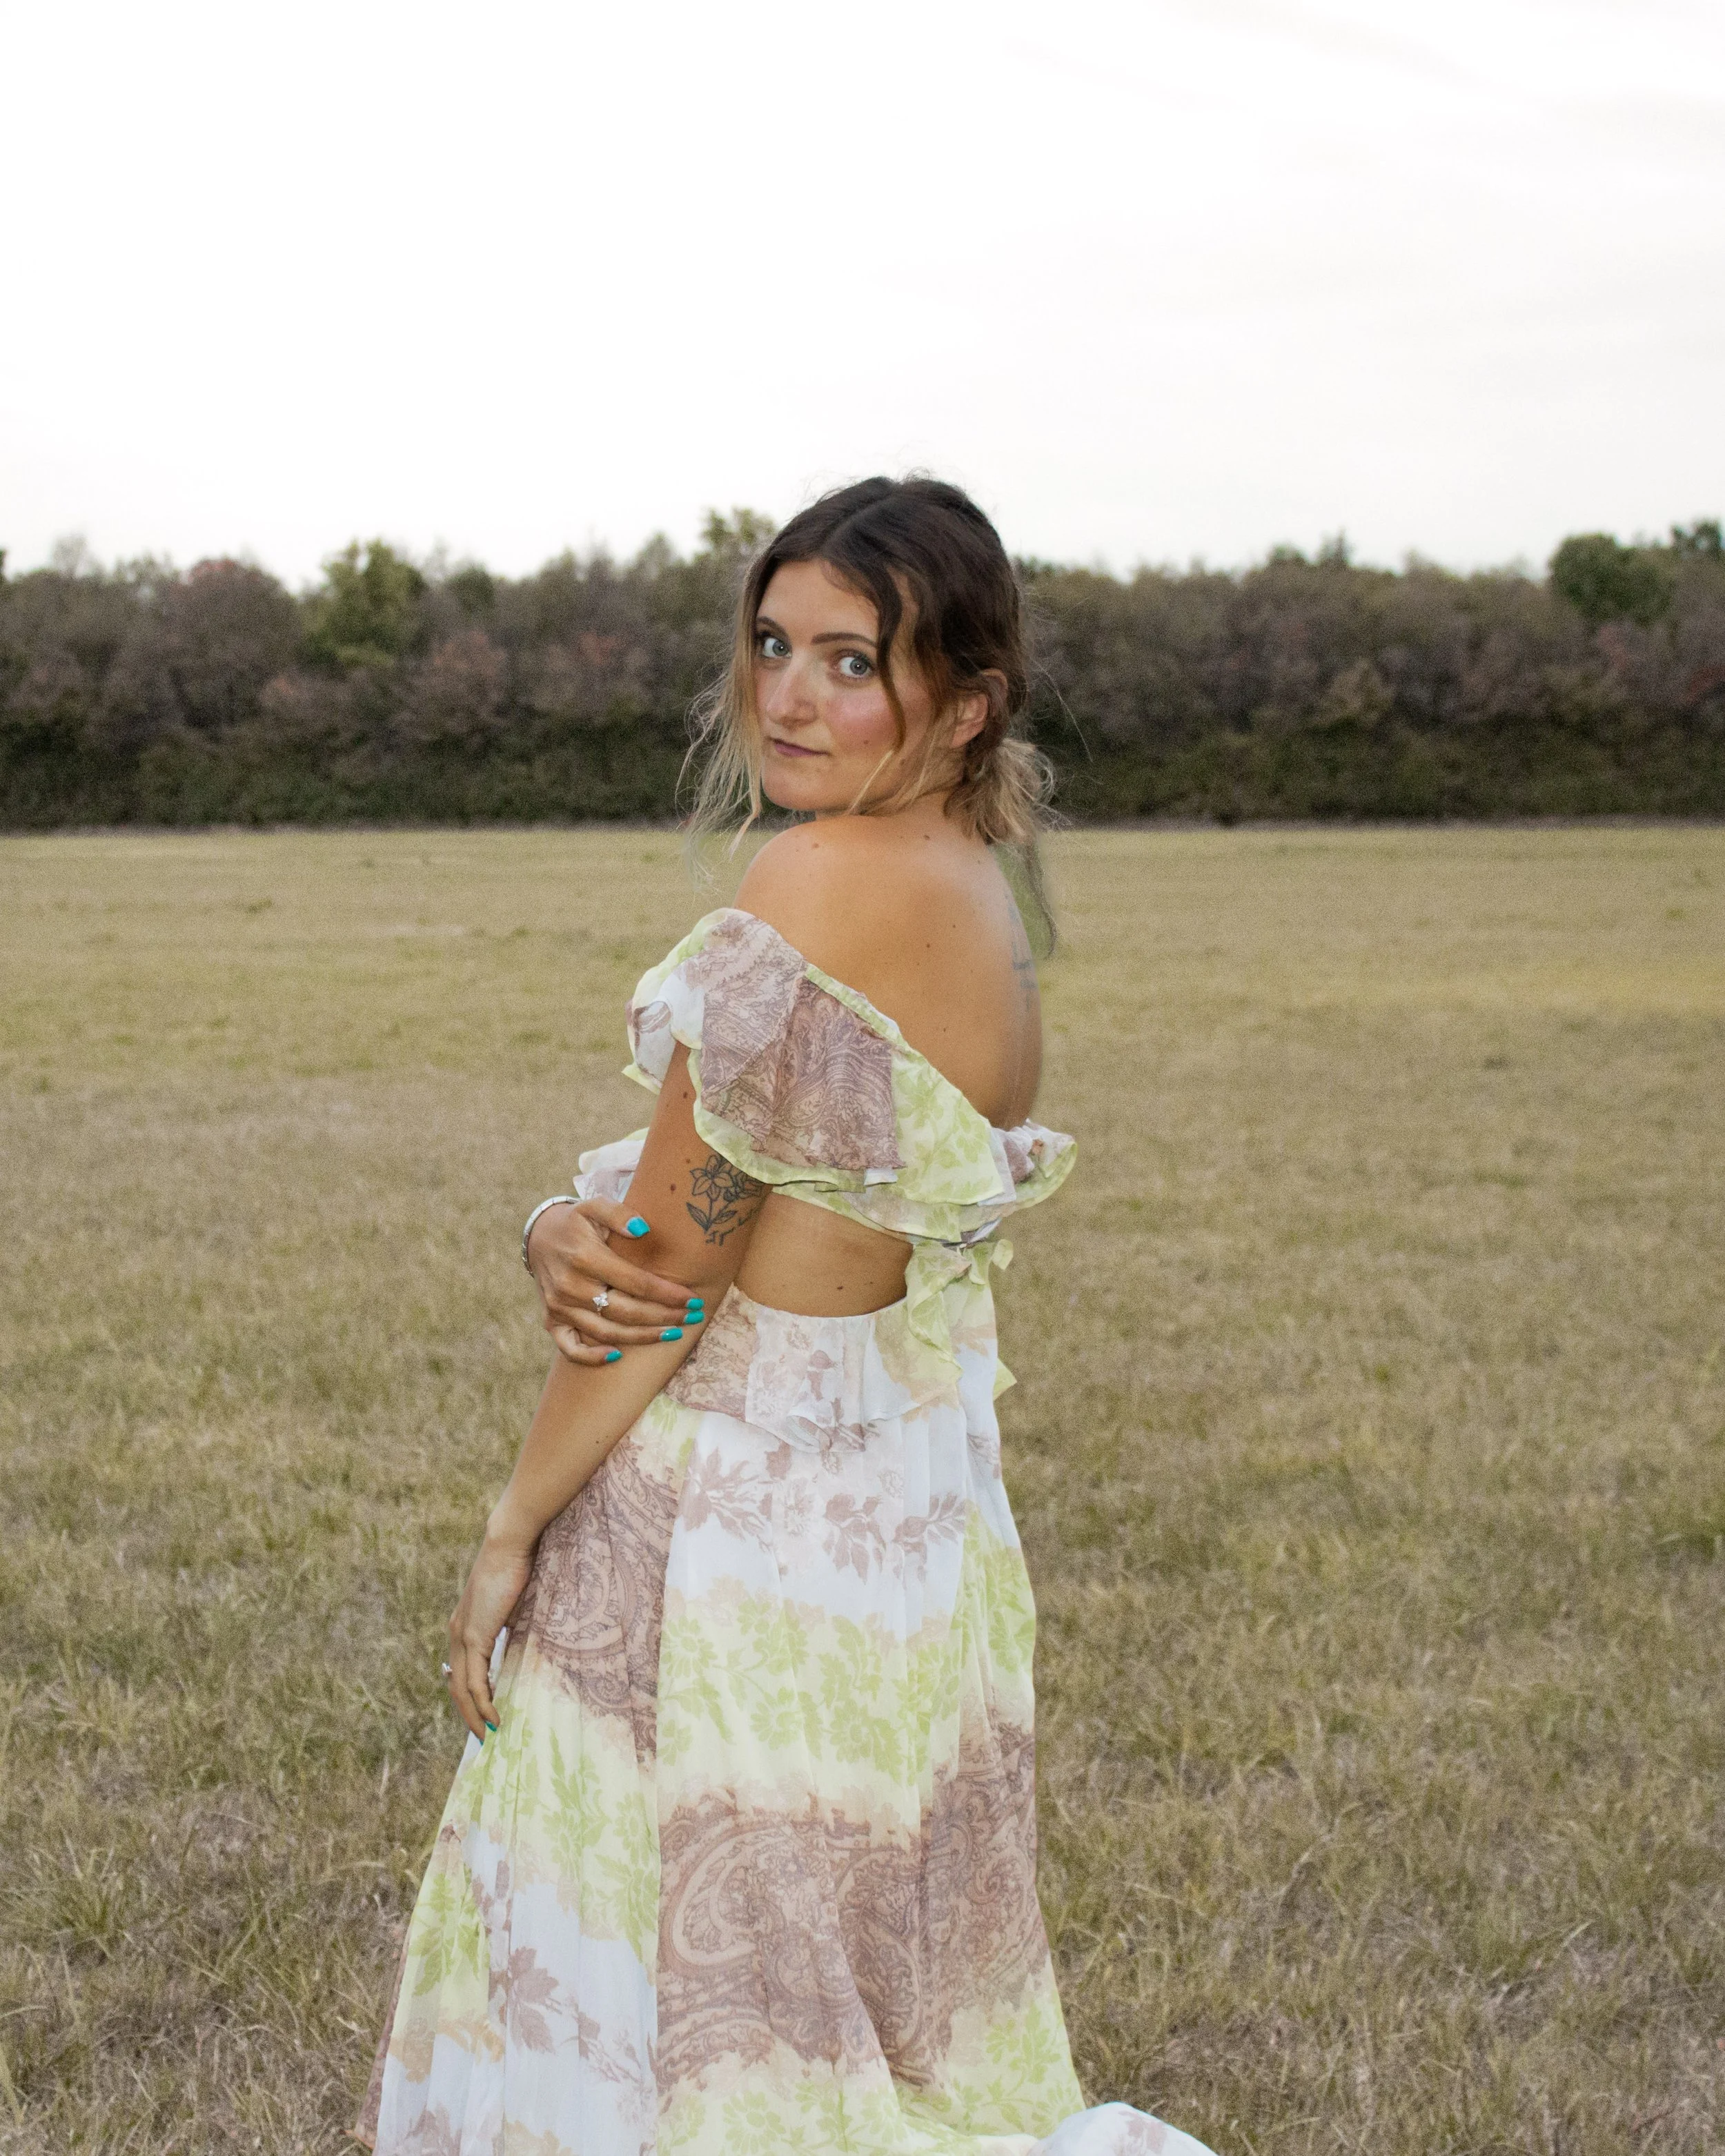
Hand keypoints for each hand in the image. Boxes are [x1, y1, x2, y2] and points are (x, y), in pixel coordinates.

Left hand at [446, 1528, 533, 1740]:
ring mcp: (462, 1636)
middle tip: (485, 1738)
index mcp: (464, 1625)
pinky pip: (475, 1681)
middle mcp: (456, 1633)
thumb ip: (510, 1626)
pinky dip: (483, 1703)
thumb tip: (521, 1641)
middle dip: (469, 1716)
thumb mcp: (512, 1604)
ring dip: (475, 1716)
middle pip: (456, 1687)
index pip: (461, 1672)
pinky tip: (494, 1719)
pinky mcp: (474, 1637)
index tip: (483, 1717)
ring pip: (462, 1689)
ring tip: (490, 1737)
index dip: (469, 1697)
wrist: (510, 1544)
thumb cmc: (517, 1566)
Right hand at [527, 1197, 699, 1361]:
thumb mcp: (593, 1206)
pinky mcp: (552, 1320)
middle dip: (664, 1317)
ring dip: (642, 1337)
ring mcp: (560, 1307)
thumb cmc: (575, 1223)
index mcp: (585, 1257)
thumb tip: (643, 1228)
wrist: (538, 1237)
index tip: (693, 1299)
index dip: (667, 1294)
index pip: (635, 1282)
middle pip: (625, 1311)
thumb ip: (619, 1213)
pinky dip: (591, 1357)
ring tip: (673, 1334)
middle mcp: (571, 1286)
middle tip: (694, 1317)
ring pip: (606, 1332)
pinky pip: (570, 1348)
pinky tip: (617, 1356)